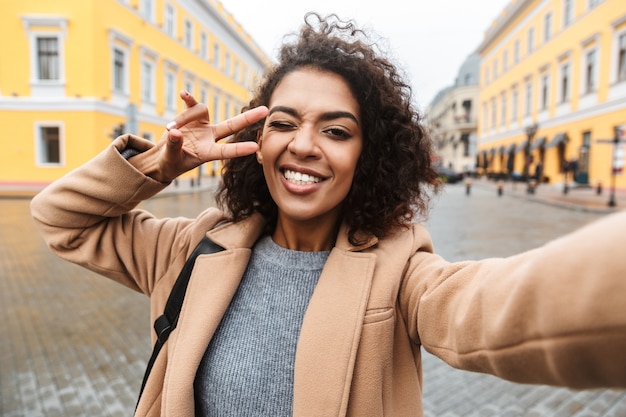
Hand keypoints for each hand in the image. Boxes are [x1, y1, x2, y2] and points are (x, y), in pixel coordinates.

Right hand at [148, 90, 267, 181]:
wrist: (164, 156)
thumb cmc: (170, 163)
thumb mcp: (170, 158)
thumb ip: (174, 146)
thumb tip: (175, 133)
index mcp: (208, 153)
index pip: (226, 151)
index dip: (239, 150)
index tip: (255, 147)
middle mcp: (210, 138)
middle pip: (232, 126)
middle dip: (248, 118)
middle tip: (266, 110)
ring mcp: (203, 126)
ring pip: (201, 111)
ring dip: (184, 117)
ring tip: (169, 129)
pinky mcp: (193, 117)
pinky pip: (193, 104)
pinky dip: (189, 99)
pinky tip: (184, 94)